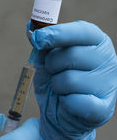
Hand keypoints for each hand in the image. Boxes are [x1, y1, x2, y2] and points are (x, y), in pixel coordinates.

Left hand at [28, 20, 116, 139]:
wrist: (60, 112)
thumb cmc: (56, 78)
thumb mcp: (46, 57)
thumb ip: (41, 41)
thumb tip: (30, 27)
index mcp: (96, 41)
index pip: (81, 31)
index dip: (57, 34)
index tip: (37, 38)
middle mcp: (107, 59)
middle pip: (71, 55)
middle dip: (52, 65)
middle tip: (53, 71)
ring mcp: (109, 84)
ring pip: (70, 80)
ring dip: (57, 85)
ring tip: (61, 88)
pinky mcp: (104, 107)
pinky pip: (76, 102)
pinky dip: (64, 102)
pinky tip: (68, 101)